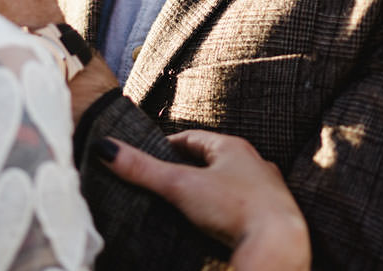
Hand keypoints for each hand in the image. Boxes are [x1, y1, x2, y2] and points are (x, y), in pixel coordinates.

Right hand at [98, 131, 310, 270]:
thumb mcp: (181, 186)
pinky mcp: (270, 216)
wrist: (277, 244)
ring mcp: (265, 190)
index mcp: (233, 148)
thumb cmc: (234, 208)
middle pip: (213, 160)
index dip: (169, 146)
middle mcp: (253, 163)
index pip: (193, 138)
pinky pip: (242, 207)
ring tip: (186, 204)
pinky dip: (226, 212)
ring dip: (210, 190)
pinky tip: (215, 224)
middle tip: (163, 180)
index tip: (151, 155)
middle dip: (189, 169)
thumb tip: (105, 148)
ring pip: (230, 183)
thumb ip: (143, 170)